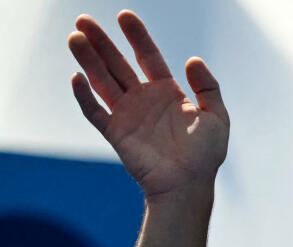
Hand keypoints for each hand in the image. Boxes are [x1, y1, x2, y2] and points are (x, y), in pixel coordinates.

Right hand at [69, 11, 228, 199]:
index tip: (124, 16)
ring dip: (88, 60)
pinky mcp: (116, 133)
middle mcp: (144, 99)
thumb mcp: (217, 117)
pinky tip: (76, 77)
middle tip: (84, 20)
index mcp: (167, 92)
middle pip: (118, 64)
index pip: (148, 57)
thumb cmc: (205, 155)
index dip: (137, 36)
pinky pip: (95, 111)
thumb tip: (192, 59)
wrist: (189, 185)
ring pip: (102, 81)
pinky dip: (84, 96)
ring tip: (75, 38)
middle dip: (102, 42)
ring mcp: (127, 114)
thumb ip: (208, 87)